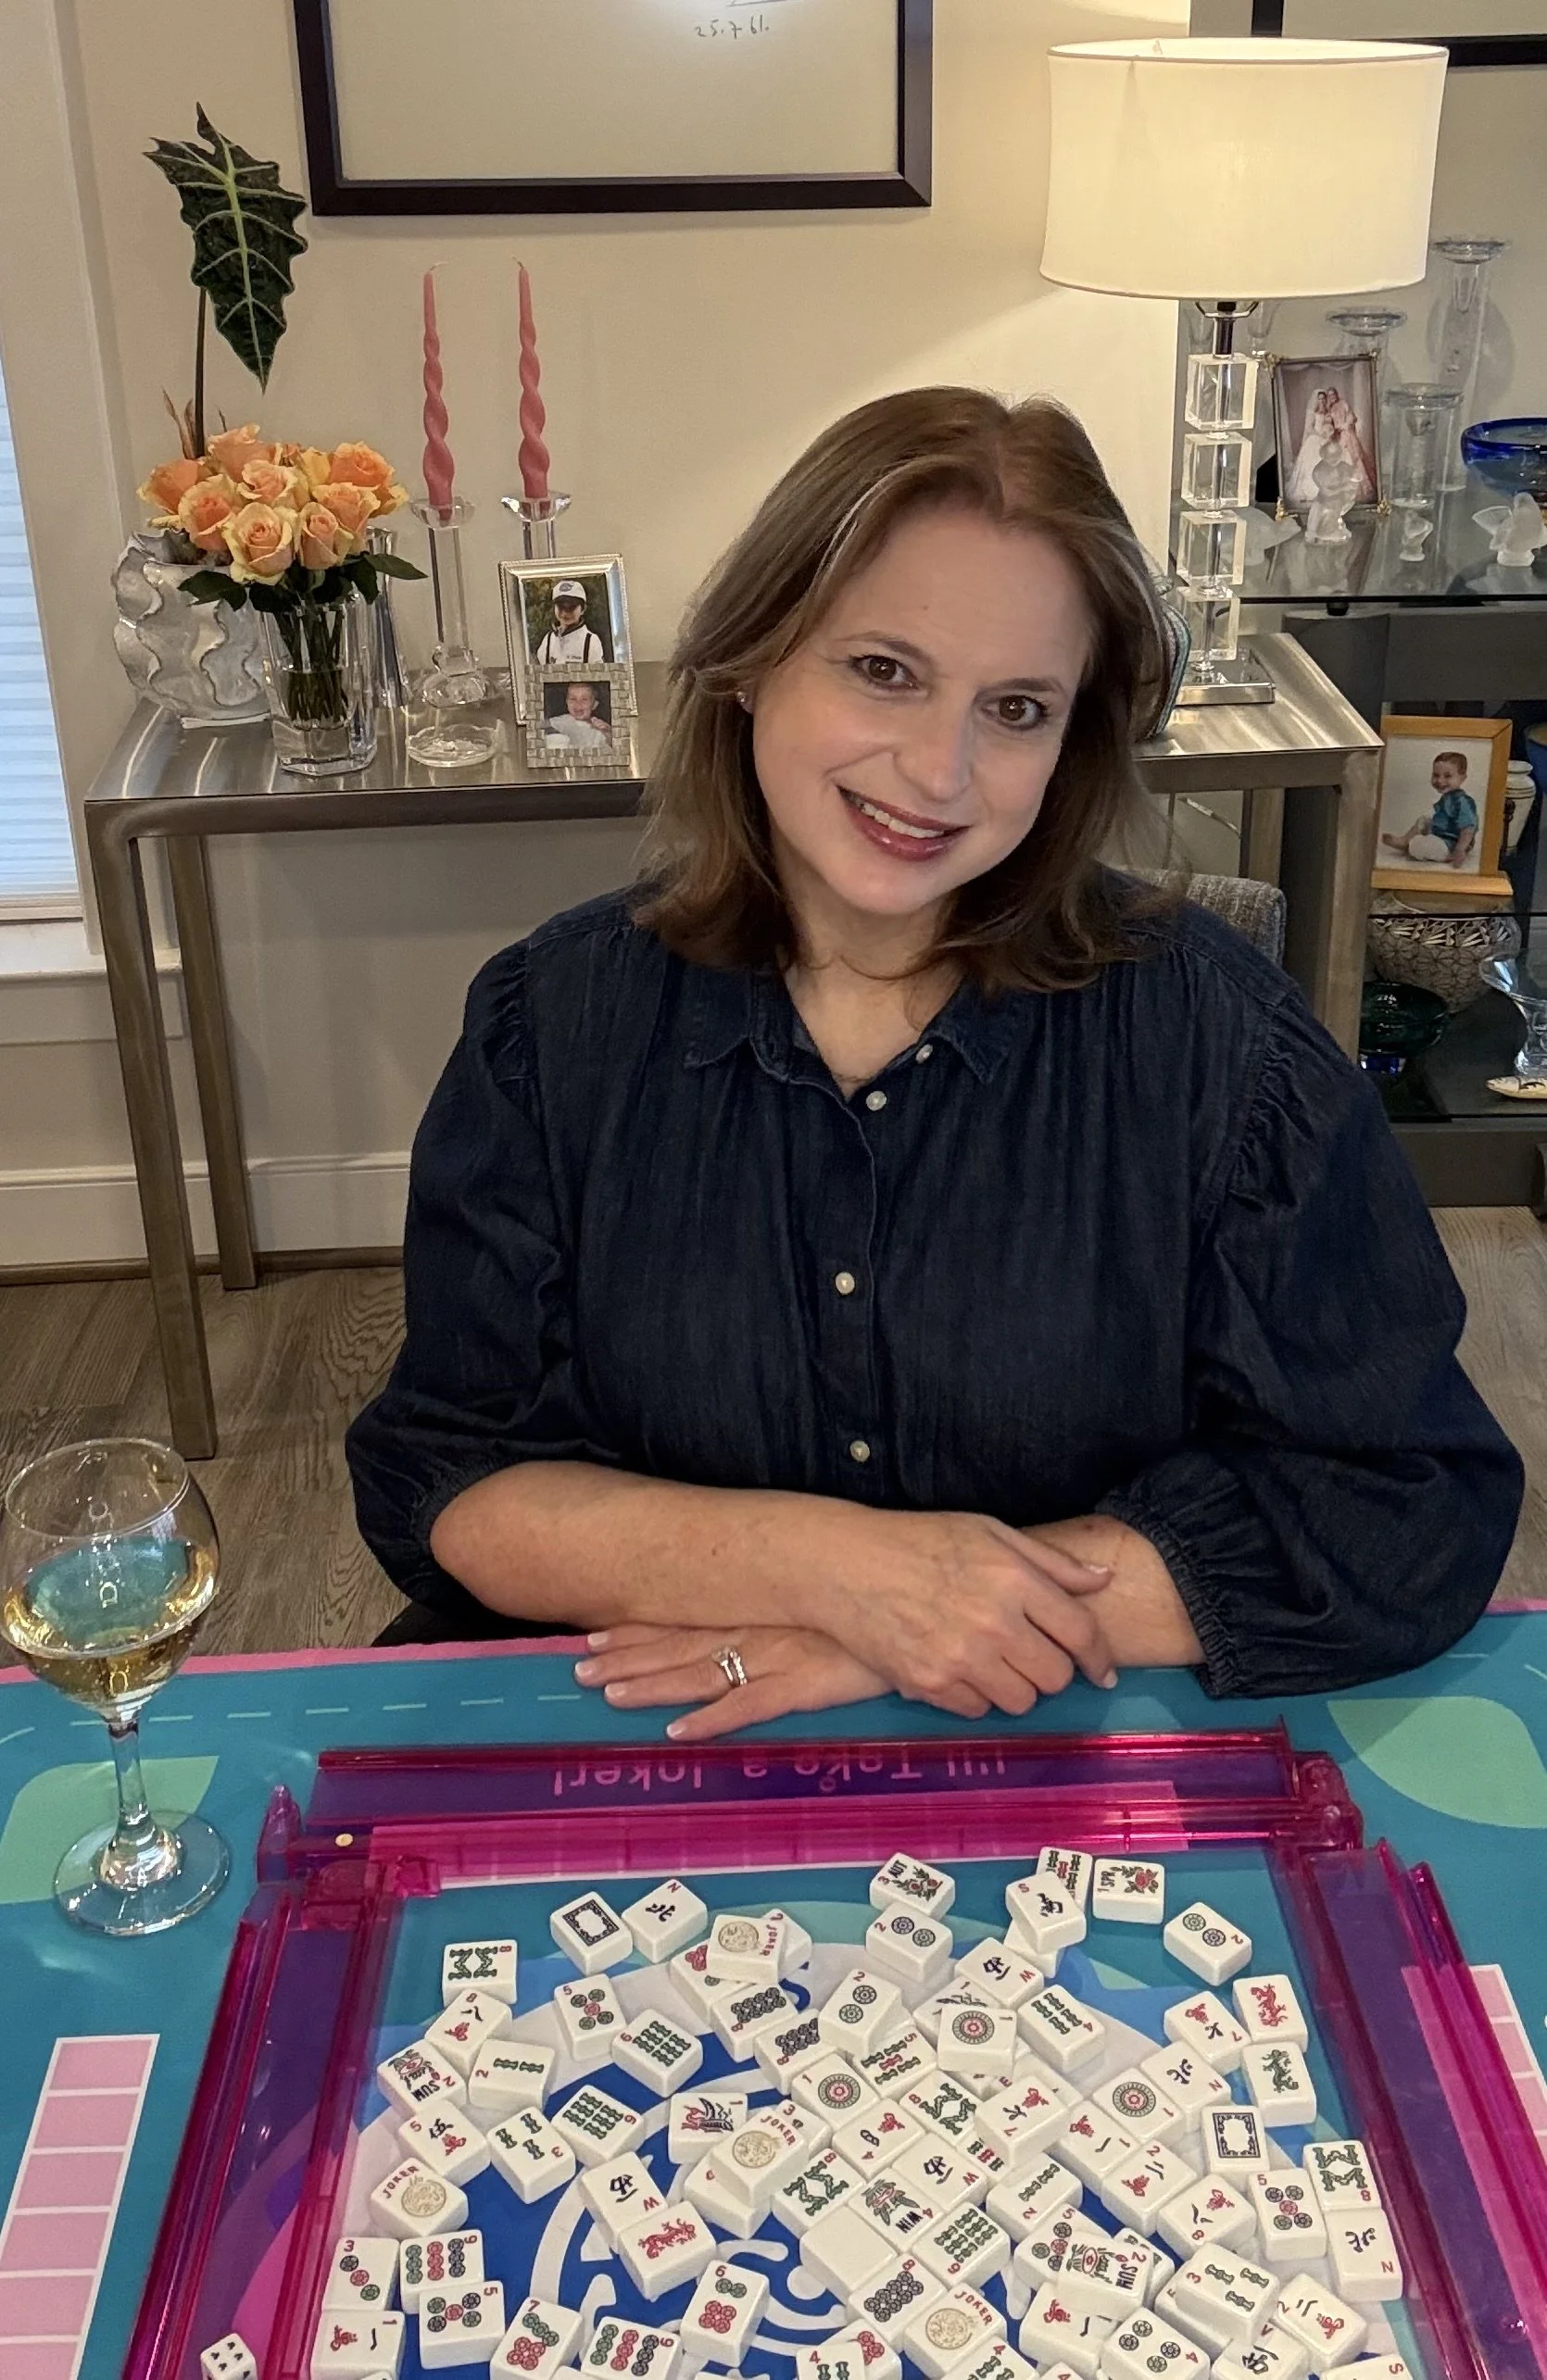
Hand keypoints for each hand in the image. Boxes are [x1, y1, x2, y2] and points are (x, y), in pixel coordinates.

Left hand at [575, 1623, 888, 1740]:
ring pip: (700, 1674)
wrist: (919, 1603)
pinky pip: (748, 1706)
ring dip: (652, 1685)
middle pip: (679, 1647)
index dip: (637, 1632)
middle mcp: (757, 1629)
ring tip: (609, 1696)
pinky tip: (677, 1731)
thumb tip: (753, 1623)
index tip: (594, 1638)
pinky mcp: (804, 1684)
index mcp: (756, 1608)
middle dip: (628, 1659)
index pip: (683, 1621)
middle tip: (579, 1671)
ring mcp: (777, 1656)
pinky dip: (710, 1719)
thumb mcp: (817, 1597)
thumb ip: (783, 1609)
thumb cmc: (870, 1600)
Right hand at [804, 1507, 1117, 1717]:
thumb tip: (1105, 1580)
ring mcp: (960, 1658)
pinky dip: (976, 1696)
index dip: (1099, 1657)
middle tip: (1031, 1655)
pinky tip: (960, 1668)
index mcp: (1014, 1579)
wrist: (846, 1565)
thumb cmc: (921, 1541)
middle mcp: (994, 1623)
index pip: (1080, 1632)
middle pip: (1055, 1676)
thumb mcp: (989, 1532)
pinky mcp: (929, 1684)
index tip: (1102, 1671)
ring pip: (1020, 1701)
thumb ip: (1051, 1562)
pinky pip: (977, 1711)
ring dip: (1016, 1687)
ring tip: (993, 1662)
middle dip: (1051, 1669)